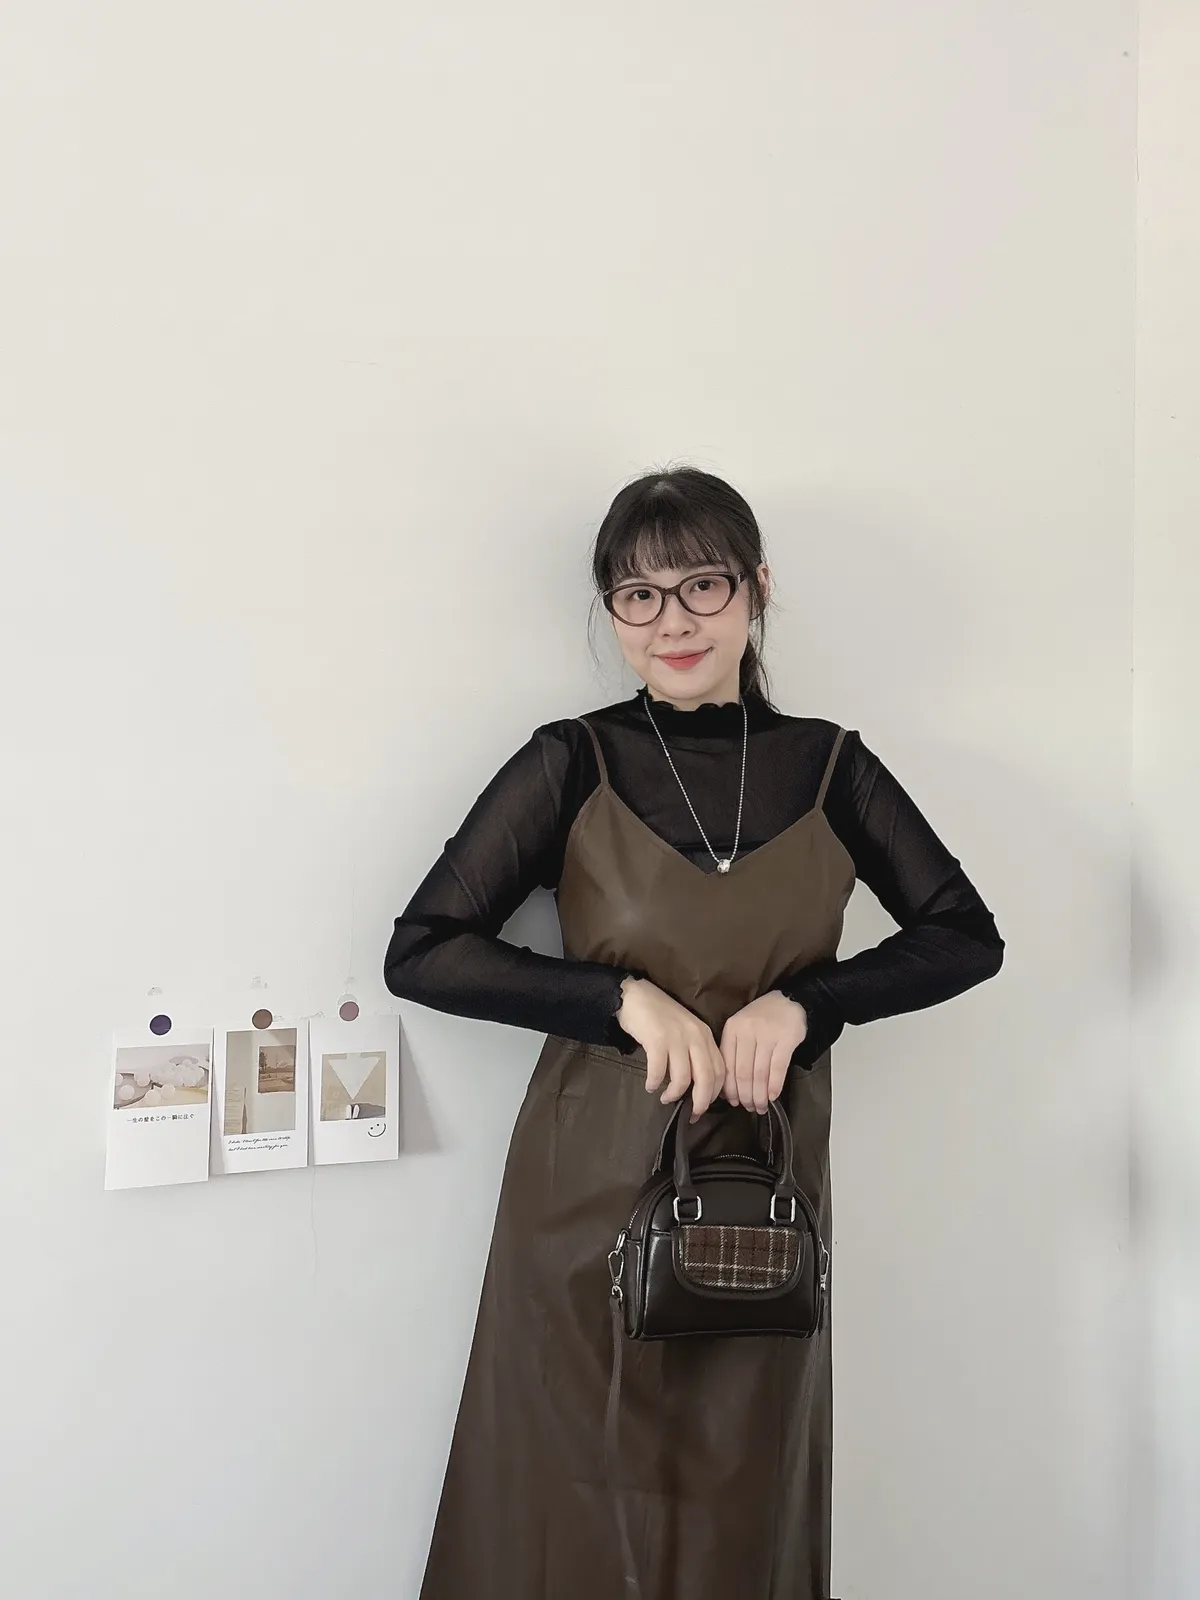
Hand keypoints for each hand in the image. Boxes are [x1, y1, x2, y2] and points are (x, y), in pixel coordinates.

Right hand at [615, 976, 725, 1119]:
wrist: (635, 995)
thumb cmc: (660, 1015)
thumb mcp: (686, 1031)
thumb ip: (696, 1052)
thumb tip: (698, 1085)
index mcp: (705, 1035)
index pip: (720, 1070)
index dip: (715, 1093)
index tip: (704, 1106)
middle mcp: (695, 1036)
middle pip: (706, 1078)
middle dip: (701, 1102)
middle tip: (692, 1114)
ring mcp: (676, 1038)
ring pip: (683, 1078)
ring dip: (674, 1094)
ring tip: (665, 1098)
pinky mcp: (657, 1039)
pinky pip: (659, 1071)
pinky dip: (654, 1083)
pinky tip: (650, 1086)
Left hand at [717, 990, 807, 1113]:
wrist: (789, 1000)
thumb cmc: (763, 1018)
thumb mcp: (741, 1029)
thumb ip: (733, 1052)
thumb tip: (728, 1088)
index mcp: (732, 1029)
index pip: (727, 1065)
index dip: (729, 1088)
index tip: (733, 1102)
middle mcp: (747, 1031)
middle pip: (743, 1072)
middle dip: (745, 1095)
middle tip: (749, 1108)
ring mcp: (767, 1034)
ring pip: (760, 1073)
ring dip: (760, 1095)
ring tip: (761, 1106)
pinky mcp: (787, 1038)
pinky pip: (778, 1068)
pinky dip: (774, 1086)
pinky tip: (773, 1096)